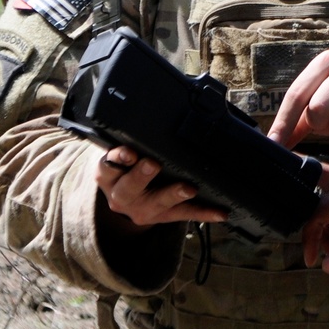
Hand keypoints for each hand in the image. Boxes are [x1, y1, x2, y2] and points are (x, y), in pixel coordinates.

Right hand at [94, 145, 227, 232]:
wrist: (124, 199)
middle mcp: (120, 194)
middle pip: (129, 188)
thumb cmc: (124, 167)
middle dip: (142, 176)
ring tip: (189, 189)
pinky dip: (204, 212)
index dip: (118, 158)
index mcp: (108, 175)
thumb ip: (129, 140)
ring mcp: (141, 208)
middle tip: (154, 164)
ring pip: (157, 203)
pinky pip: (183, 215)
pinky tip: (220, 212)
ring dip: (174, 195)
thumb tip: (150, 110)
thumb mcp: (117, 156)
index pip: (108, 165)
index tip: (130, 152)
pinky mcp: (161, 217)